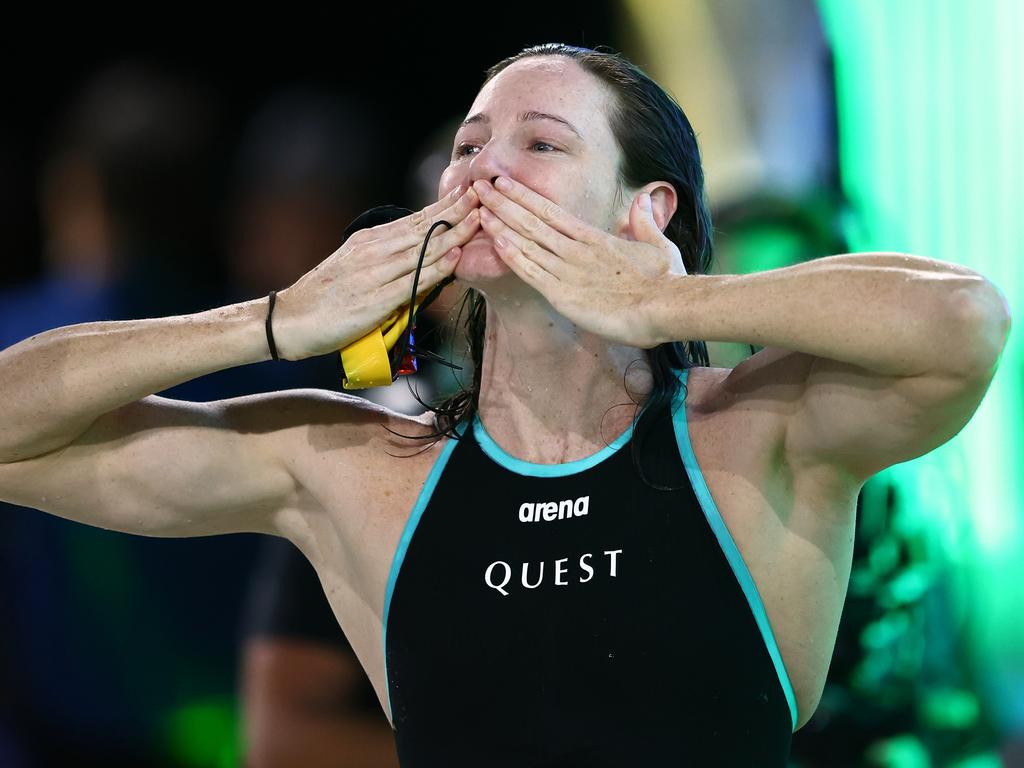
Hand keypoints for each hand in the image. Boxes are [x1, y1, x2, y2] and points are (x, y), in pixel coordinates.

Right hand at [274, 186, 480, 359]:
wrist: (290, 321)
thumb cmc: (324, 299)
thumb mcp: (354, 267)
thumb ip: (384, 260)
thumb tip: (416, 256)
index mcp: (369, 241)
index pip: (414, 220)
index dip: (444, 206)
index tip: (469, 192)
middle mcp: (372, 251)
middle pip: (422, 228)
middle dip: (455, 211)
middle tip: (484, 193)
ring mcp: (373, 274)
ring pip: (421, 250)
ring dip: (453, 234)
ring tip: (480, 218)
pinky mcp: (374, 300)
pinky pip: (411, 281)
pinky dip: (435, 267)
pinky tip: (454, 255)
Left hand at [473, 177, 684, 348]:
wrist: (667, 306)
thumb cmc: (665, 280)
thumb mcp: (657, 244)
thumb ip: (644, 221)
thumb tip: (644, 199)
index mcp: (594, 238)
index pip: (551, 212)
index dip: (524, 197)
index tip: (504, 183)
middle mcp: (576, 250)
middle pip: (532, 221)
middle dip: (503, 202)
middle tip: (478, 185)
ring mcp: (567, 271)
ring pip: (527, 242)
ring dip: (500, 224)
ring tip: (478, 208)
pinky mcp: (563, 295)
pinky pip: (531, 272)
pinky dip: (512, 256)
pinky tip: (495, 242)